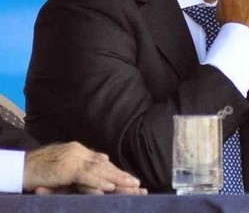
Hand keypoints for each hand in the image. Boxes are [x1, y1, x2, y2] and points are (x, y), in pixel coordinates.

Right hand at [23, 142, 145, 194]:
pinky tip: (109, 187)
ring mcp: (73, 159)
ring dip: (116, 178)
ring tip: (130, 185)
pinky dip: (98, 181)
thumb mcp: (66, 163)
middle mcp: (79, 152)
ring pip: (99, 169)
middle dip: (121, 175)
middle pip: (104, 165)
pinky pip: (85, 176)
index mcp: (80, 150)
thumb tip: (105, 158)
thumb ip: (85, 161)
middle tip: (137, 183)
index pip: (102, 162)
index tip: (131, 179)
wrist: (22, 166)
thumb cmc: (42, 167)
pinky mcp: (65, 169)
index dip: (117, 171)